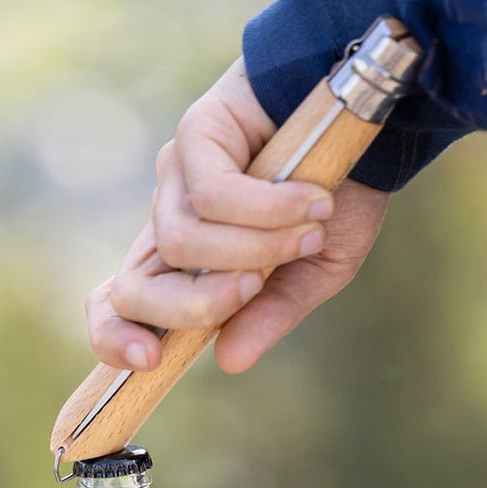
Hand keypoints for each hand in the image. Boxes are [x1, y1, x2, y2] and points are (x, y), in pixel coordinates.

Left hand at [87, 58, 388, 374]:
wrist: (371, 126)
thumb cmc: (338, 200)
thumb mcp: (313, 273)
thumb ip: (271, 315)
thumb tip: (228, 362)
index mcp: (187, 267)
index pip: (119, 306)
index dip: (115, 337)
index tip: (150, 361)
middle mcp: (171, 222)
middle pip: (132, 288)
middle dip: (191, 307)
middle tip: (252, 289)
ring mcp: (177, 178)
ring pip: (179, 242)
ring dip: (251, 251)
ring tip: (307, 233)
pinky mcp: (196, 135)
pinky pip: (212, 194)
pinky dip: (266, 210)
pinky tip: (310, 201)